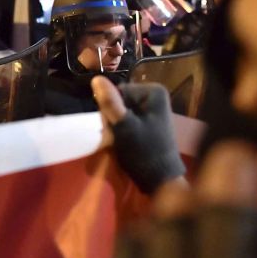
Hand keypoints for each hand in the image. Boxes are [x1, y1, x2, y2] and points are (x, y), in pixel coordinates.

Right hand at [92, 77, 185, 193]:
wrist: (160, 179)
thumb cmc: (143, 151)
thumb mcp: (123, 126)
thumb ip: (110, 102)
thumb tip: (96, 78)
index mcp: (154, 92)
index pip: (118, 90)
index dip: (111, 108)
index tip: (114, 126)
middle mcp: (157, 96)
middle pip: (122, 99)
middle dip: (115, 116)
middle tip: (118, 135)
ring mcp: (155, 110)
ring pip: (124, 110)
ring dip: (118, 124)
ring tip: (122, 139)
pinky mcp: (151, 122)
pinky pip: (130, 119)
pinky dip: (125, 129)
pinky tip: (127, 141)